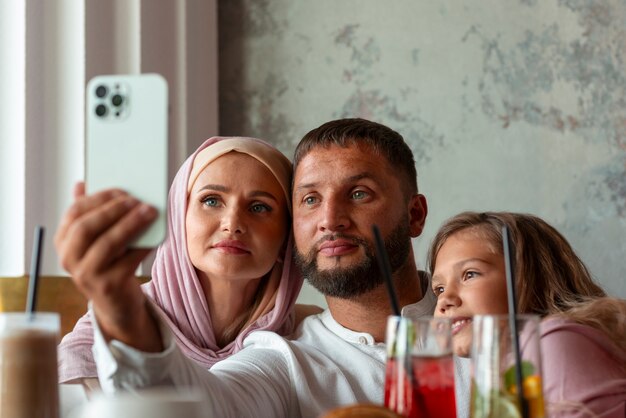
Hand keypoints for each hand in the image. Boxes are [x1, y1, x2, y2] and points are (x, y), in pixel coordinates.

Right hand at [55, 182, 162, 350]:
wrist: (117, 303)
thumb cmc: (109, 262)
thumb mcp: (94, 241)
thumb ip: (89, 214)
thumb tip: (81, 184)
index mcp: (64, 243)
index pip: (74, 213)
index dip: (97, 198)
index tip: (120, 189)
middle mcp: (69, 260)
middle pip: (86, 228)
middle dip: (112, 210)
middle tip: (136, 199)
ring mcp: (87, 275)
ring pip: (108, 243)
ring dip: (130, 224)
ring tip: (149, 211)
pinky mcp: (108, 286)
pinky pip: (128, 260)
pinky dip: (143, 245)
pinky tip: (155, 235)